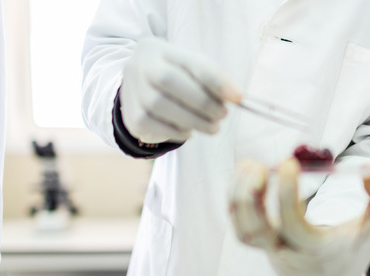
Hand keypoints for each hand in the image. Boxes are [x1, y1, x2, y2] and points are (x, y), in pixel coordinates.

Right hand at [120, 38, 240, 143]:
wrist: (139, 95)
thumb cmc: (175, 80)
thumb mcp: (192, 72)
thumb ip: (213, 80)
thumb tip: (237, 97)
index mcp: (159, 49)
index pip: (190, 61)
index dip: (216, 80)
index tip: (238, 97)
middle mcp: (140, 65)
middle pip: (170, 80)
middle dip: (202, 101)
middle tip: (222, 115)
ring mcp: (132, 91)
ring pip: (161, 105)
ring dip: (193, 120)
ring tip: (212, 127)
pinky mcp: (132, 117)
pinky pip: (156, 126)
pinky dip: (178, 131)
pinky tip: (190, 131)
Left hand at [228, 158, 369, 275]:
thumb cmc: (350, 251)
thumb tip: (369, 168)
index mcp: (315, 249)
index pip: (293, 224)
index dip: (287, 193)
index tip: (289, 163)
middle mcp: (287, 252)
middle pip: (257, 231)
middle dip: (253, 195)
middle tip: (262, 164)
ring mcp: (269, 250)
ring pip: (243, 229)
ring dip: (239, 194)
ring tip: (251, 164)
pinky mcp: (258, 244)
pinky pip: (238, 225)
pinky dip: (236, 199)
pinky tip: (247, 174)